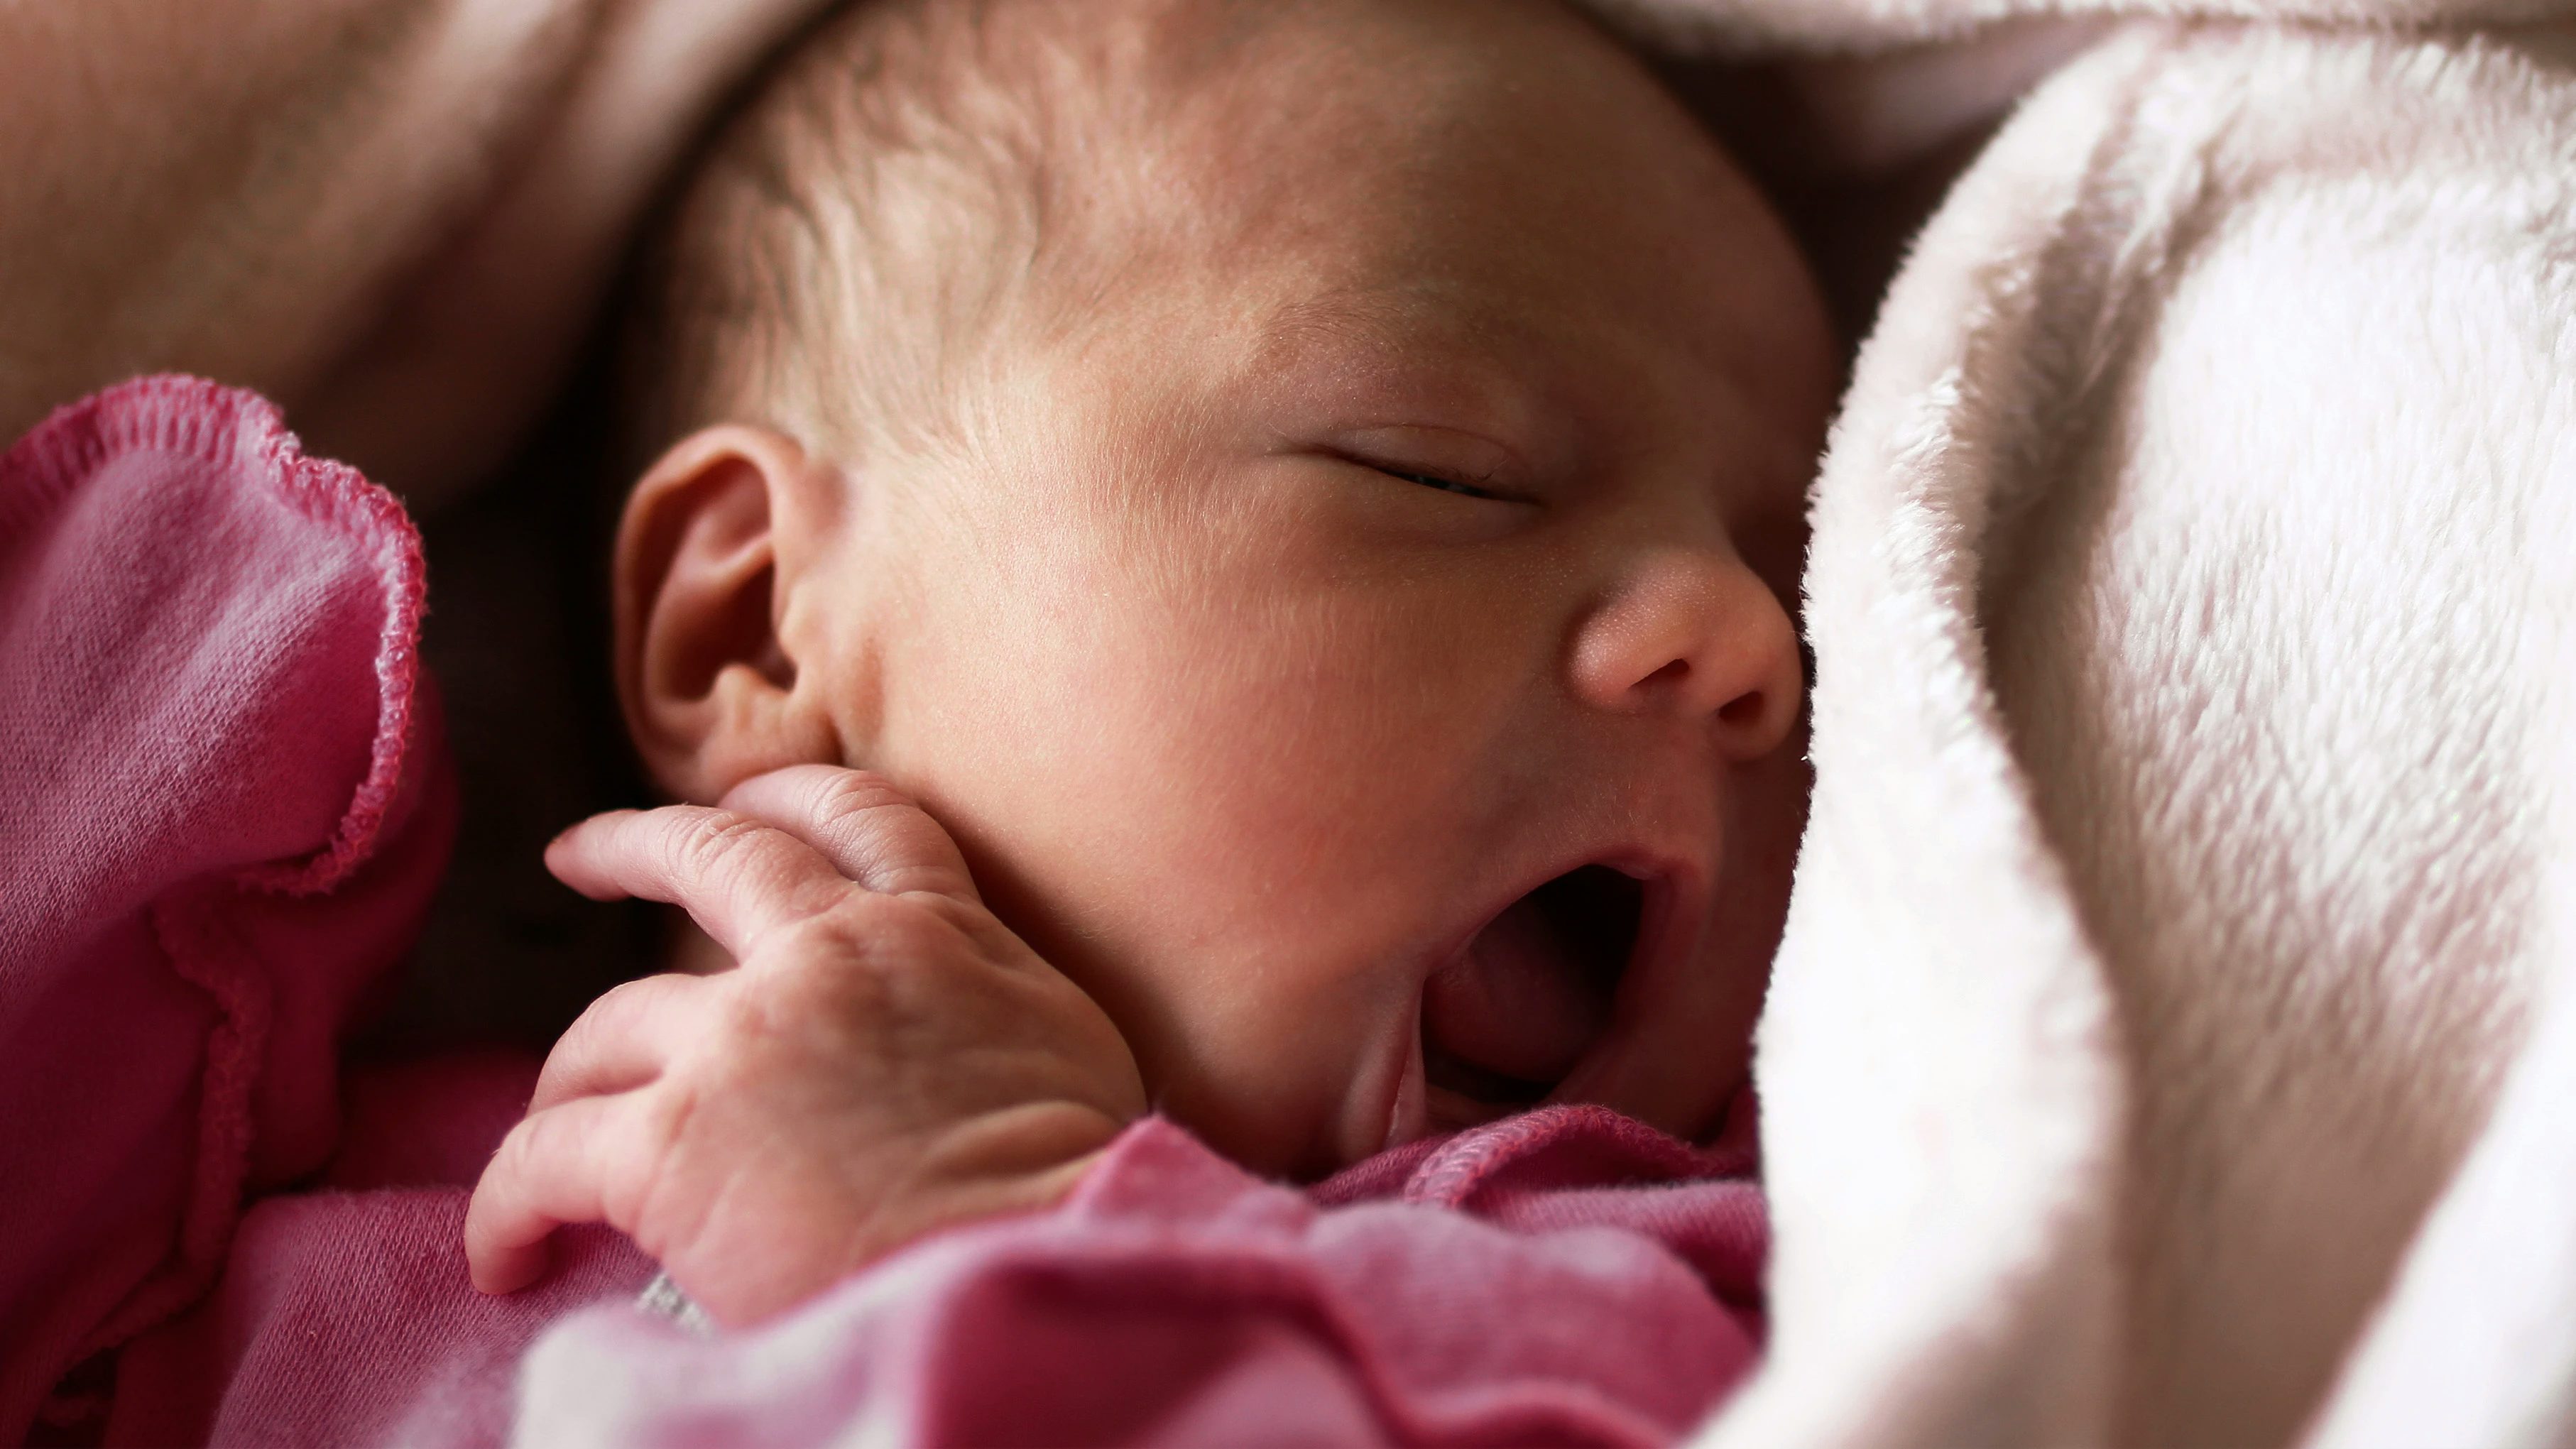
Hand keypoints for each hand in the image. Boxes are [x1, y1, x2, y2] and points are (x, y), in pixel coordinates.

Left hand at [464, 766, 1147, 1324]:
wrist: (1034, 1266)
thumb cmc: (1073, 1188)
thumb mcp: (1065, 1040)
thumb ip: (996, 1001)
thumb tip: (973, 1036)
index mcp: (935, 930)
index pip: (853, 817)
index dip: (783, 799)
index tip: (739, 805)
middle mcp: (827, 955)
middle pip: (707, 859)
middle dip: (631, 847)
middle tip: (580, 858)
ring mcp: (739, 1042)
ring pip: (607, 1026)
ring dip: (570, 1075)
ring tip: (551, 1121)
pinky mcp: (667, 1144)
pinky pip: (543, 1159)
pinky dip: (508, 1205)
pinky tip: (505, 1254)